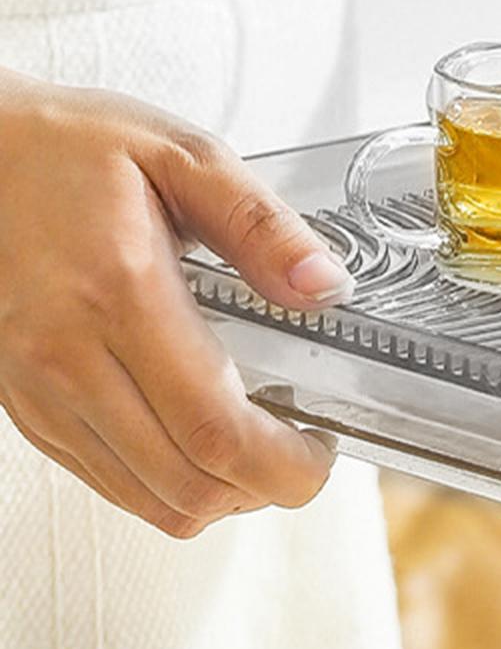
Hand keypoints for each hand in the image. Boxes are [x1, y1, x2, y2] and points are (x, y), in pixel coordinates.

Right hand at [0, 73, 352, 537]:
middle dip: (267, 486)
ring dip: (221, 492)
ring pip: (148, 499)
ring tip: (263, 441)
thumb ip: (260, 224)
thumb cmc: (68, 148)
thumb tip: (322, 284)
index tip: (322, 447)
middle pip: (188, 484)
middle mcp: (69, 357)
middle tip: (306, 448)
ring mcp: (41, 392)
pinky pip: (109, 482)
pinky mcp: (27, 408)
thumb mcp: (183, 156)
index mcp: (120, 293)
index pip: (214, 428)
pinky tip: (202, 435)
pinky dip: (170, 482)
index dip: (284, 462)